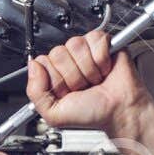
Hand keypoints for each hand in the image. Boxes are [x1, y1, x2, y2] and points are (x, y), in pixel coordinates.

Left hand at [27, 30, 150, 133]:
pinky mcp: (102, 43)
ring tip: (95, 80)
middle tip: (84, 87)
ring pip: (75, 45)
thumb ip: (35, 93)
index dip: (55, 79)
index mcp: (54, 76)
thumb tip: (33, 66)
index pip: (42, 62)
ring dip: (88, 68)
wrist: (120, 111)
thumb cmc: (93, 114)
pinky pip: (94, 40)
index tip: (67, 92)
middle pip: (58, 53)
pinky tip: (105, 70)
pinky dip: (101, 58)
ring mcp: (85, 51)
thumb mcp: (54, 114)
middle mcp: (68, 62)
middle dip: (73, 76)